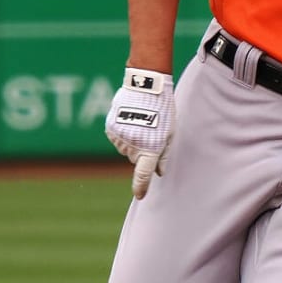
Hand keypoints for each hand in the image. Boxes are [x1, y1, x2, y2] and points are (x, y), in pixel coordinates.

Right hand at [105, 68, 173, 198]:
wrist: (145, 87)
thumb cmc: (163, 110)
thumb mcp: (170, 133)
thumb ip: (163, 154)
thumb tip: (159, 172)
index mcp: (150, 149)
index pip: (144, 173)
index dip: (141, 186)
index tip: (140, 195)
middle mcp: (133, 146)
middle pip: (135, 158)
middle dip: (142, 150)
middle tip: (150, 132)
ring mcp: (120, 137)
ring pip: (125, 148)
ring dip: (132, 140)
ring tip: (141, 121)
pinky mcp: (110, 128)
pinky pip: (116, 138)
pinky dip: (122, 132)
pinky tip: (130, 118)